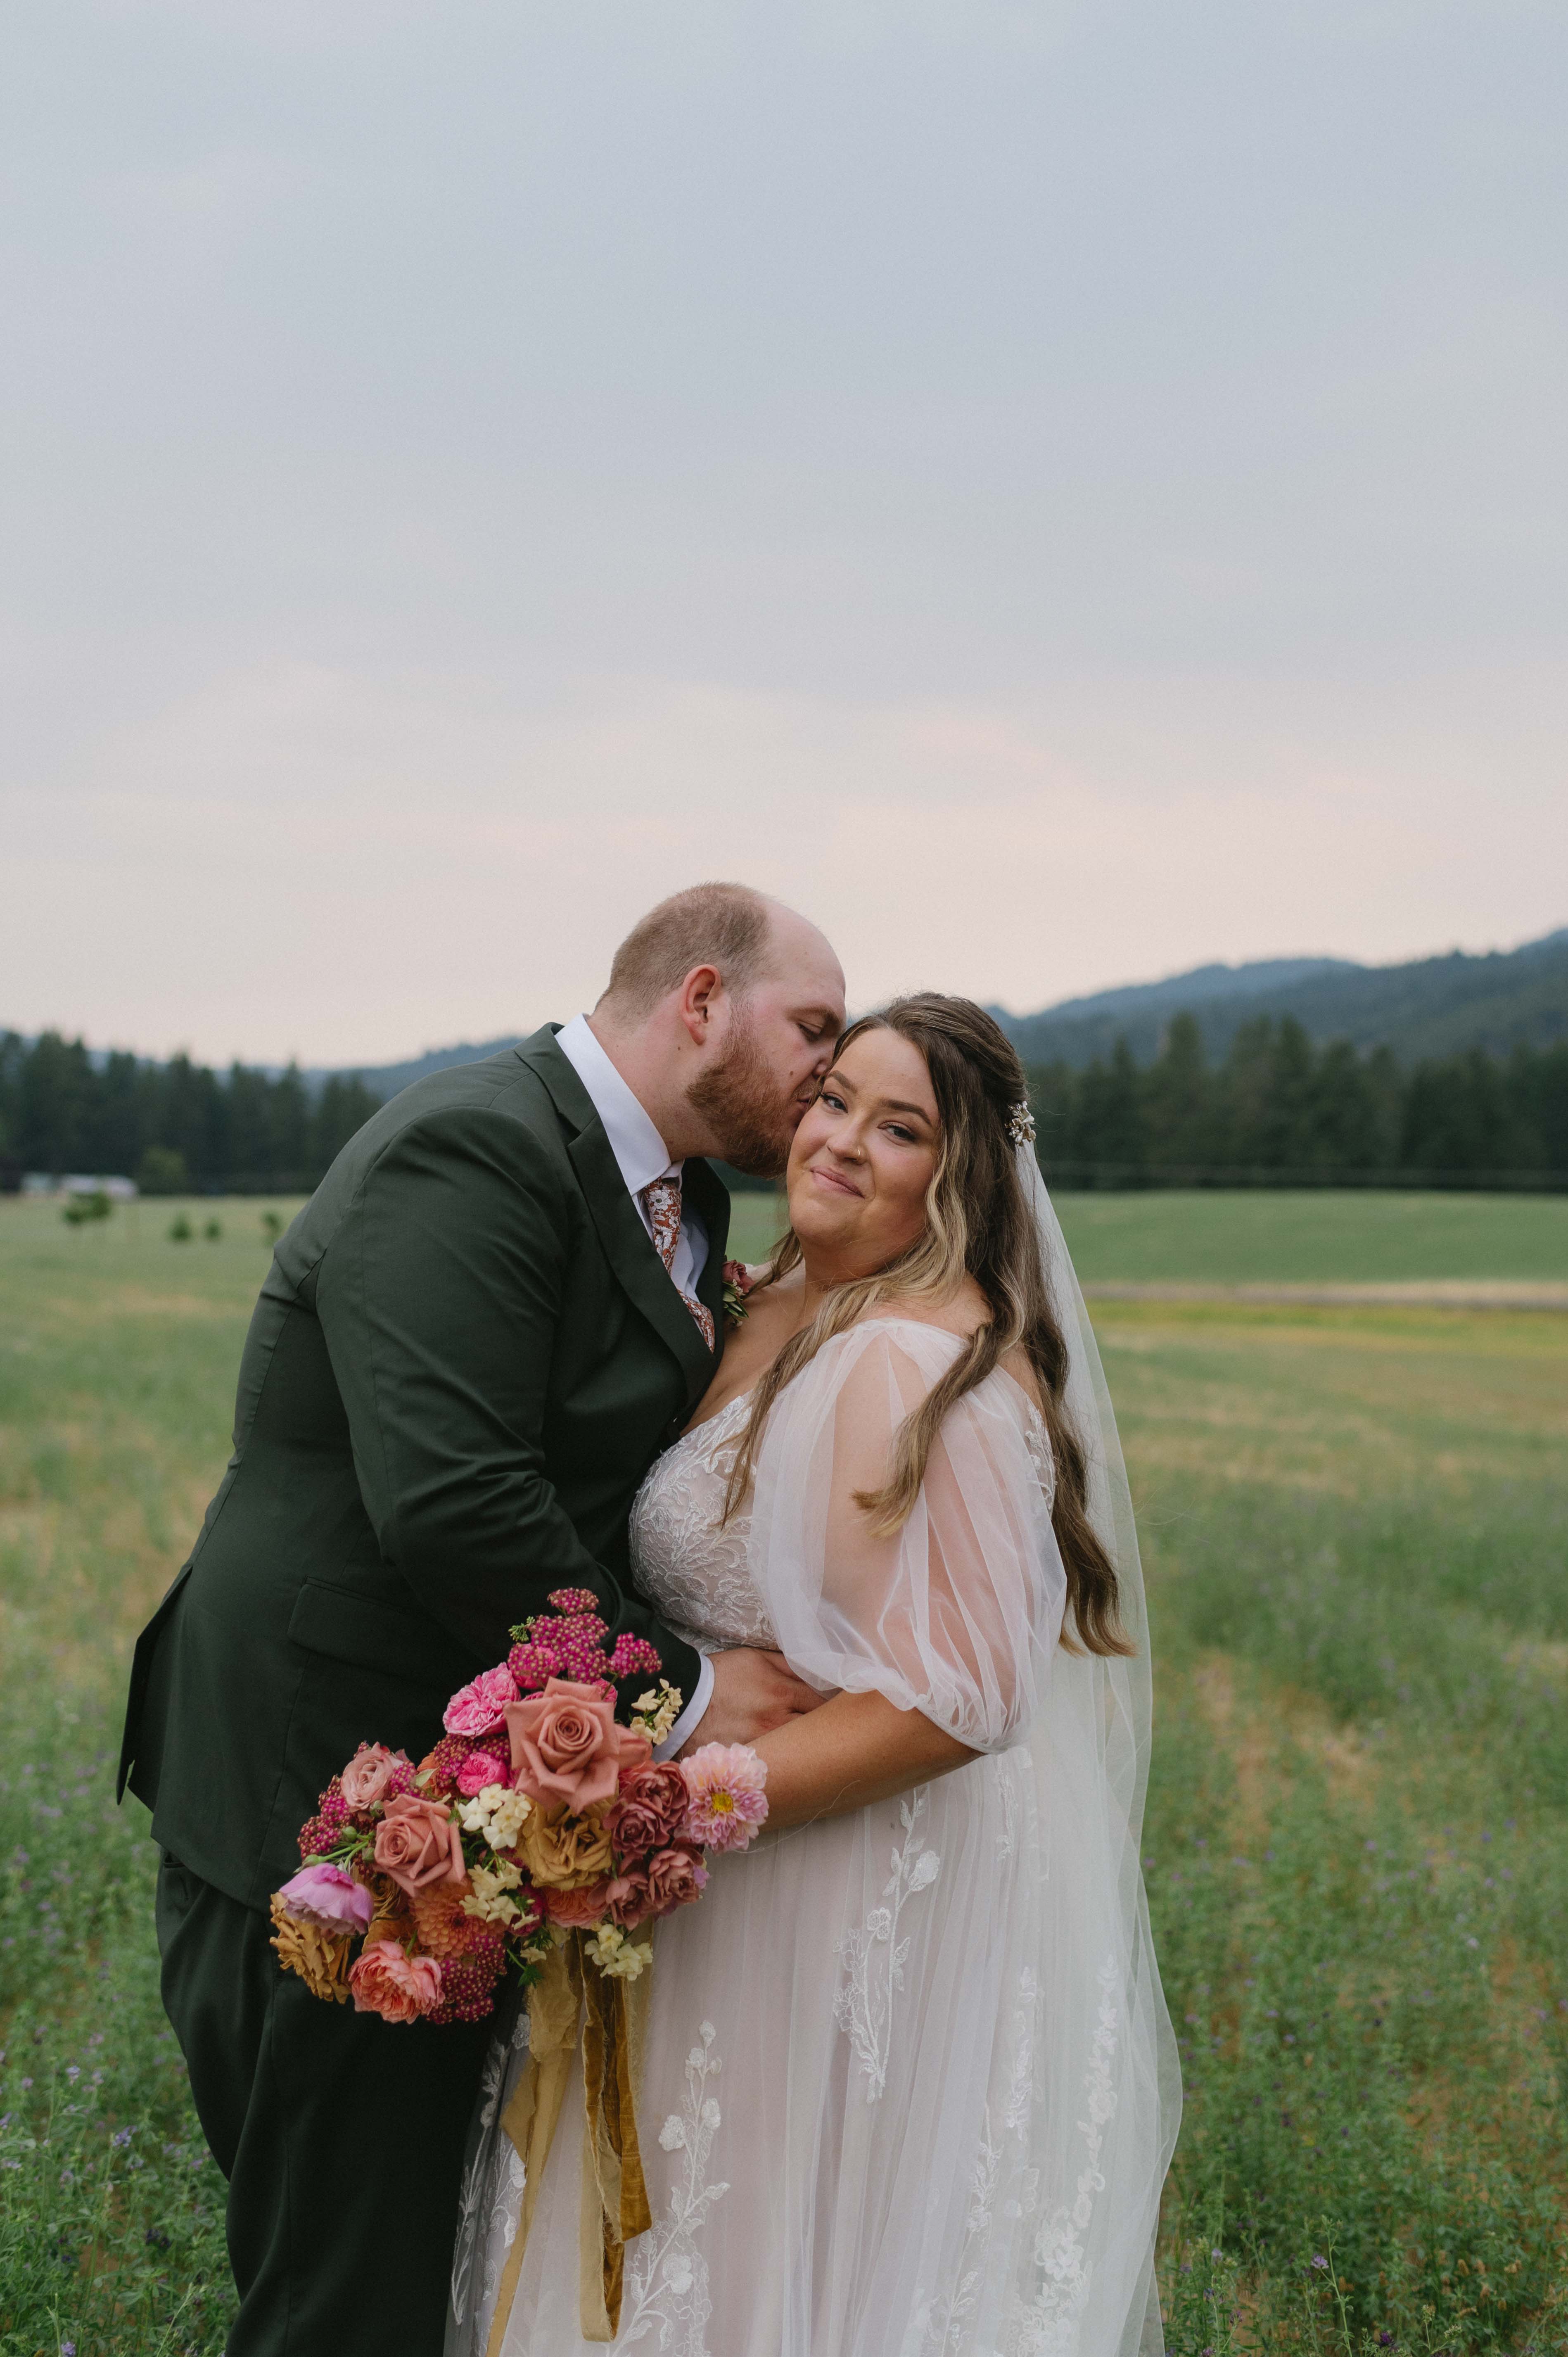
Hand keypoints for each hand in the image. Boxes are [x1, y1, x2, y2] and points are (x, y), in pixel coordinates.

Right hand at [680, 1647, 823, 1752]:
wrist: (682, 1702)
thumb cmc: (720, 1675)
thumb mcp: (755, 1658)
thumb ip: (789, 1665)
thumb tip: (817, 1672)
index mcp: (781, 1693)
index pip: (822, 1703)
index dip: (830, 1704)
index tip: (834, 1707)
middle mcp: (776, 1722)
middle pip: (817, 1731)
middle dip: (824, 1729)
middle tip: (828, 1729)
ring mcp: (764, 1747)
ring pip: (799, 1752)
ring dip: (806, 1748)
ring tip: (809, 1747)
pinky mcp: (749, 1765)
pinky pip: (776, 1767)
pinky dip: (783, 1764)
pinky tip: (784, 1762)